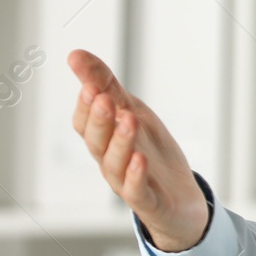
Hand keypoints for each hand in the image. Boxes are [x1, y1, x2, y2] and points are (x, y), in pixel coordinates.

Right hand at [68, 49, 209, 251]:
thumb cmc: (149, 150)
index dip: (85, 104)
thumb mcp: (132, 111)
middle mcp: (108, 160)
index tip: (89, 84)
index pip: (84, 122)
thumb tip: (76, 54)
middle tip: (102, 98)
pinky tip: (140, 159)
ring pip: (115, 163)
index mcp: (103, 139)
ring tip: (129, 119)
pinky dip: (136, 175)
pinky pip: (136, 190)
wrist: (180, 198)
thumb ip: (106, 86)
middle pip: (96, 140)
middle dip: (98, 118)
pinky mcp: (147, 201)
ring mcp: (126, 182)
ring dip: (120, 140)